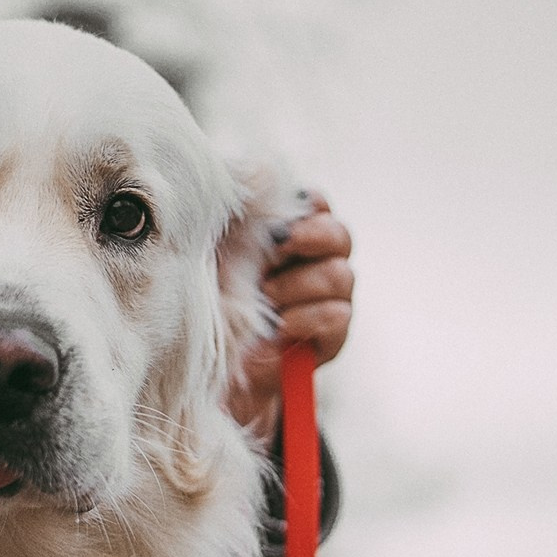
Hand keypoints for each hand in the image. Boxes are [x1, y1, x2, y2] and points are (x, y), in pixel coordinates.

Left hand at [230, 192, 353, 434]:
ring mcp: (333, 298)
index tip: (275, 219)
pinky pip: (337, 315)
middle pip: (339, 235)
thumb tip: (245, 190)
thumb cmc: (218, 301)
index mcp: (295, 235)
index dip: (305, 205)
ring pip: (339, 275)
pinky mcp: (335, 333)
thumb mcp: (219, 259)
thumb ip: (237, 227)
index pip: (317, 204)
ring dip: (297, 284)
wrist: (222, 366)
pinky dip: (306, 318)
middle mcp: (321, 261)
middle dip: (309, 238)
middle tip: (273, 252)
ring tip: (267, 296)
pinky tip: (281, 325)